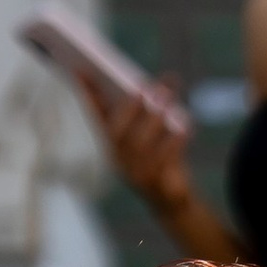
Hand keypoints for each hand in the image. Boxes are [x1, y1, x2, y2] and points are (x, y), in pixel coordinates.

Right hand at [73, 56, 194, 215]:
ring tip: (168, 97)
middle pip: (119, 131)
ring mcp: (133, 172)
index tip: (78, 68)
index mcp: (109, 143)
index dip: (86, 93)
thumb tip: (147, 85)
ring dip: (155, 118)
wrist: (168, 198)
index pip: (94, 114)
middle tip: (148, 87)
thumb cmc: (156, 156)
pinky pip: (164, 158)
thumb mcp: (144, 133)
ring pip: (140, 144)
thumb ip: (138, 112)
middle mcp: (117, 158)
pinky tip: (187, 126)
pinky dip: (176, 140)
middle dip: (132, 107)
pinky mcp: (154, 182)